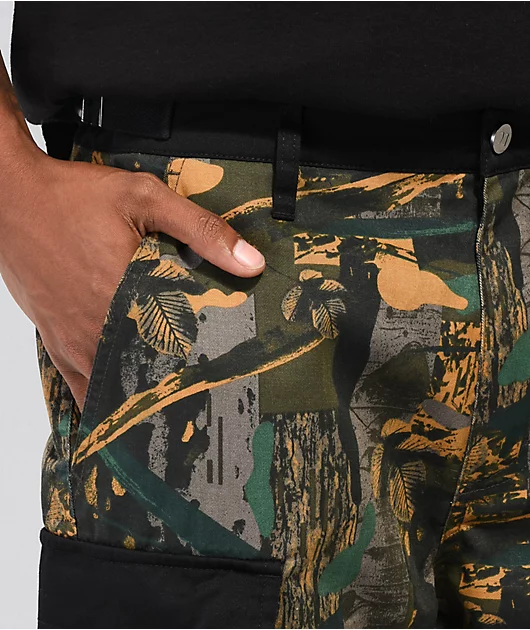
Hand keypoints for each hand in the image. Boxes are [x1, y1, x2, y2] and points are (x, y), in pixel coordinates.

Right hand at [0, 147, 265, 411]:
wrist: (8, 197)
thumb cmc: (72, 197)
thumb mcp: (144, 198)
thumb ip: (201, 230)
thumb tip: (252, 263)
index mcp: (127, 297)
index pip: (178, 352)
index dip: (205, 371)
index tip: (226, 385)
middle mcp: (98, 328)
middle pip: (147, 376)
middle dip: (176, 389)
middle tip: (205, 402)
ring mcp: (72, 339)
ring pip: (113, 388)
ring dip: (140, 398)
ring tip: (169, 412)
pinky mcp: (53, 339)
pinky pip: (79, 384)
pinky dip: (102, 398)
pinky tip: (121, 410)